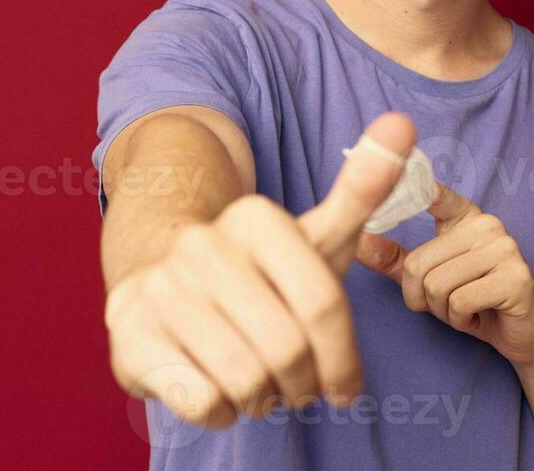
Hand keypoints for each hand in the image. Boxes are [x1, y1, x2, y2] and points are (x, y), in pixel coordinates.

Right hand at [103, 112, 416, 428]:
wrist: (157, 282)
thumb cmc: (258, 271)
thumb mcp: (315, 234)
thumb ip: (363, 187)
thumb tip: (403, 121)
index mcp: (255, 217)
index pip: (324, 302)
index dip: (343, 357)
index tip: (346, 384)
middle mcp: (202, 245)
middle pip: (287, 347)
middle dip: (303, 383)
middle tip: (298, 386)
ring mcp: (160, 289)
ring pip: (247, 379)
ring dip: (264, 399)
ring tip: (260, 385)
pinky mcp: (130, 336)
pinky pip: (202, 400)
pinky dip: (221, 410)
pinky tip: (217, 389)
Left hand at [355, 182, 533, 368]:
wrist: (524, 333)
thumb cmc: (473, 302)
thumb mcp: (430, 279)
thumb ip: (395, 260)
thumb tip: (357, 241)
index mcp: (465, 217)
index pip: (435, 195)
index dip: (417, 187)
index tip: (401, 163)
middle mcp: (487, 224)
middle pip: (419, 262)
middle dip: (421, 297)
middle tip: (447, 303)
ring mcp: (505, 248)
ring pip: (437, 285)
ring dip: (442, 311)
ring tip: (465, 308)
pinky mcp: (516, 277)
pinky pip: (459, 301)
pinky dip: (460, 320)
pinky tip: (479, 316)